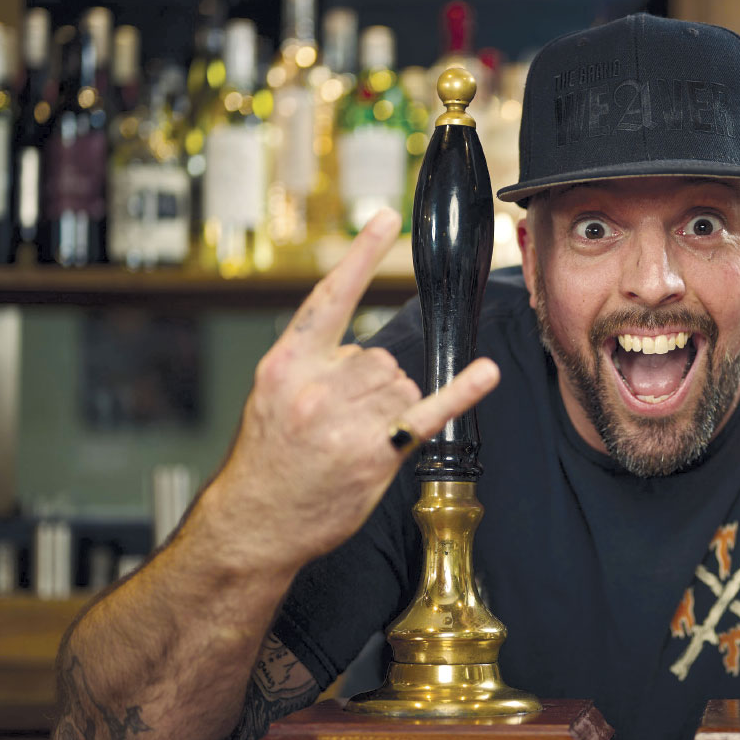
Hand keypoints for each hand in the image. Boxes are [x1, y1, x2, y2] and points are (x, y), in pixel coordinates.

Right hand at [206, 211, 499, 574]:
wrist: (254, 523)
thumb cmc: (266, 461)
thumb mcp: (271, 397)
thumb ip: (314, 364)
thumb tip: (367, 353)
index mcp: (287, 364)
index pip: (330, 297)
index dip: (361, 256)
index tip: (386, 217)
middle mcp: (317, 387)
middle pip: (380, 355)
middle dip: (372, 385)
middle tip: (342, 421)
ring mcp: (346, 421)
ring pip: (401, 384)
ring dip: (389, 408)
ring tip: (353, 440)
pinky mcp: (374, 454)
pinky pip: (428, 412)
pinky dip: (462, 392)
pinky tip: (485, 373)